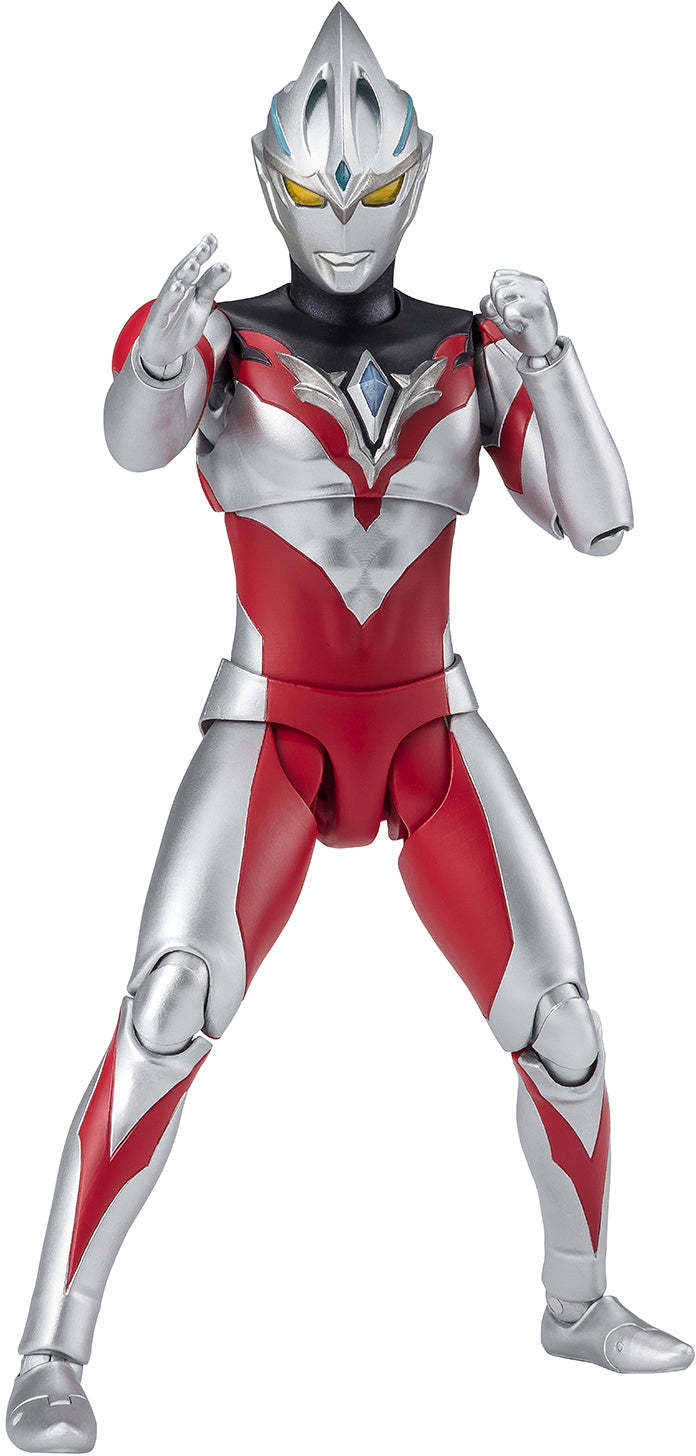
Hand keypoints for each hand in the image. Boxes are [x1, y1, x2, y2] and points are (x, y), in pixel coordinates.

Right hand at [139, 234, 230, 378]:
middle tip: (206, 246)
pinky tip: (178, 288)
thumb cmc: (180, 326)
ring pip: (174, 286)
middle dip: (195, 258)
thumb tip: (226, 267)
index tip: (213, 239)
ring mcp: (166, 305)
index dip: (204, 253)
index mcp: (188, 288)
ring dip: (183, 274)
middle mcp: (176, 292)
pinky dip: (171, 297)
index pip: (197, 267)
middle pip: (184, 272)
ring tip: (194, 263)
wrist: (162, 351)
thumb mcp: (201, 305)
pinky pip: (164, 307)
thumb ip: (212, 286)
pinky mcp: (158, 319)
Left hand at [480, 269, 558, 357]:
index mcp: (527, 281)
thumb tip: (487, 301)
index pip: (498, 277)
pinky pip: (509, 311)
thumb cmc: (528, 331)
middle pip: (495, 284)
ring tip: (517, 320)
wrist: (544, 348)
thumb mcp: (502, 316)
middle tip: (513, 317)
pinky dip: (510, 323)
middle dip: (497, 305)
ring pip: (500, 295)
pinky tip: (522, 325)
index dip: (495, 296)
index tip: (508, 309)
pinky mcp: (539, 307)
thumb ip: (490, 306)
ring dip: (503, 313)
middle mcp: (534, 284)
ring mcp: (537, 293)